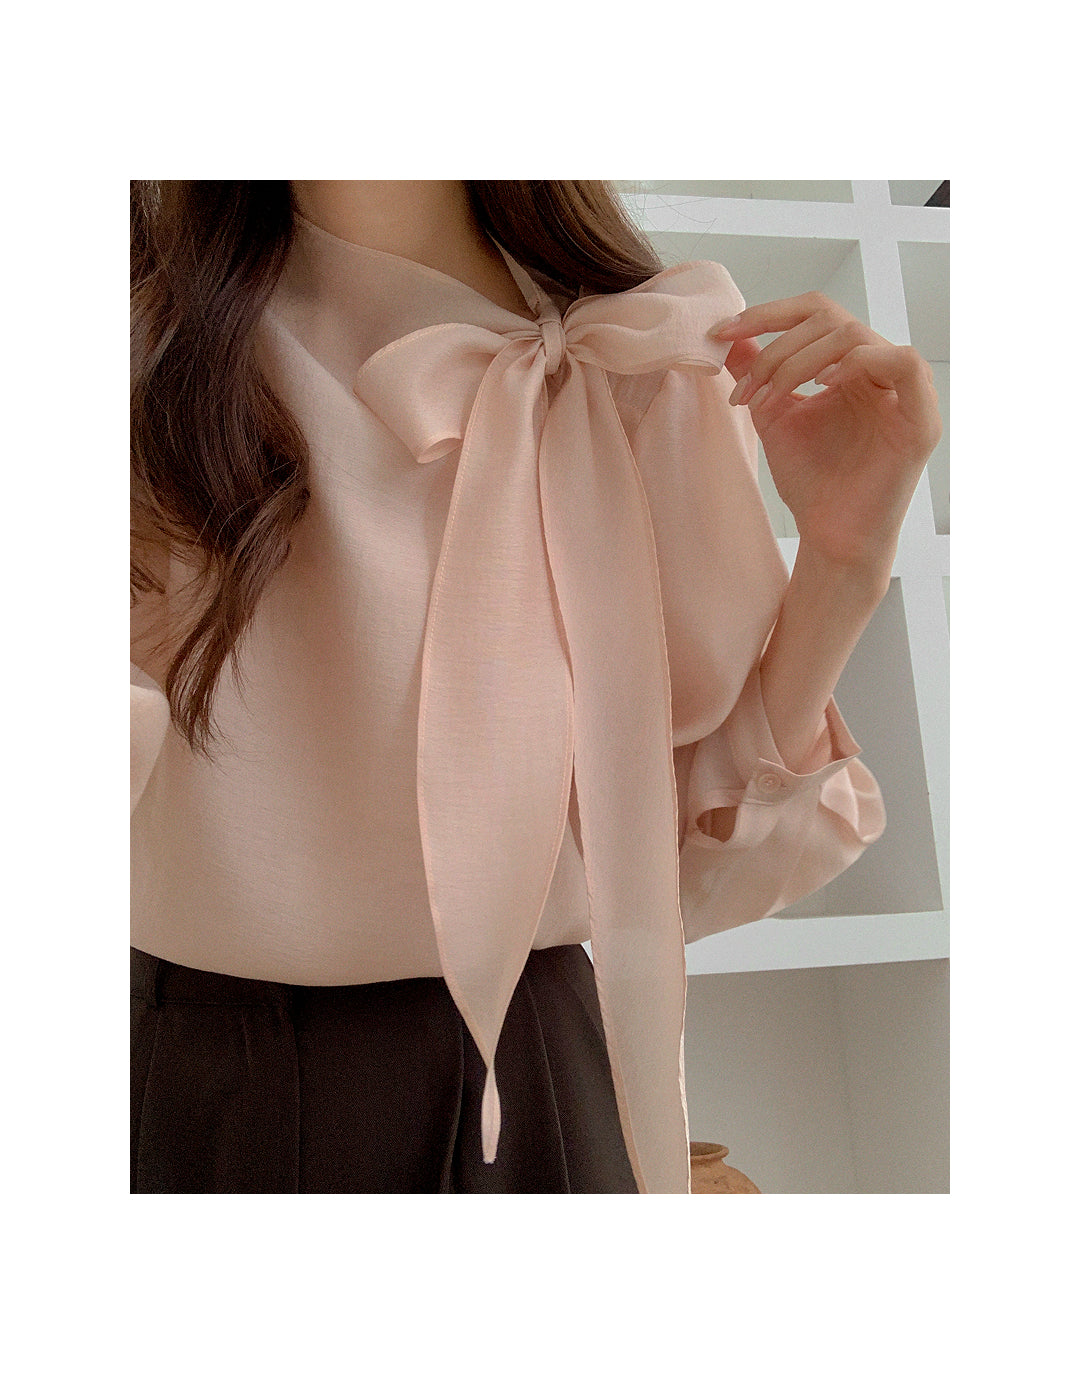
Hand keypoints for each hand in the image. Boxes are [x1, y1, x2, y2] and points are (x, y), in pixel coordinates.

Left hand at [712, 293, 942, 571]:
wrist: (830, 534)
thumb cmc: (811, 481)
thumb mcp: (773, 415)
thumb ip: (756, 372)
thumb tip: (731, 334)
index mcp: (849, 365)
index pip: (813, 313)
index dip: (767, 314)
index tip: (721, 332)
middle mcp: (880, 370)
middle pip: (829, 318)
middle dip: (776, 349)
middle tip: (746, 390)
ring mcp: (904, 392)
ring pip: (855, 335)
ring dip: (798, 361)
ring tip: (771, 398)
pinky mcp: (921, 419)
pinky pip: (905, 363)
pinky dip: (860, 363)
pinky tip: (824, 386)